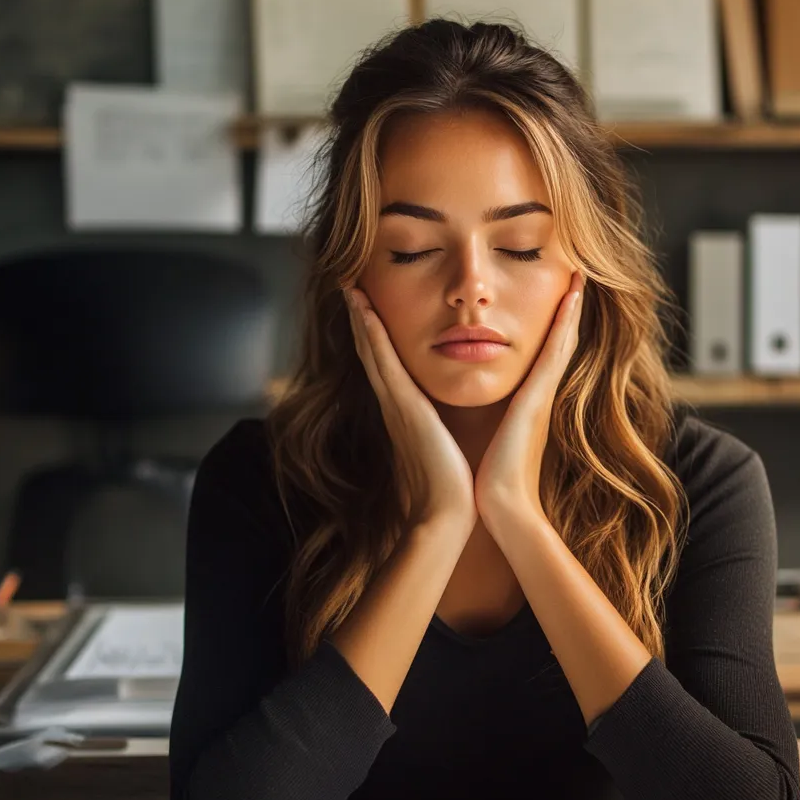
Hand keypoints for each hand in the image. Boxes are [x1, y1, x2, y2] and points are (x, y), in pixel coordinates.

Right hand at [344, 286, 476, 534]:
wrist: (446, 515)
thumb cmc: (450, 489)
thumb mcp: (443, 449)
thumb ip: (439, 432)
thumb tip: (445, 425)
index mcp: (404, 413)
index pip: (385, 364)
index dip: (374, 334)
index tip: (368, 306)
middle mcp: (392, 405)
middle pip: (371, 351)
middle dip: (360, 318)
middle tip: (350, 284)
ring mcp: (394, 405)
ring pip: (372, 350)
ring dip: (359, 317)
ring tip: (350, 285)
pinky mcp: (402, 408)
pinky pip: (383, 362)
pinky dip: (371, 334)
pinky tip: (364, 309)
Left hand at [474, 271, 584, 526]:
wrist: (501, 506)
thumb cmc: (492, 479)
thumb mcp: (491, 438)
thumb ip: (492, 421)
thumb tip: (481, 413)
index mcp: (526, 402)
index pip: (541, 353)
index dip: (553, 324)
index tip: (559, 293)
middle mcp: (539, 394)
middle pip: (559, 340)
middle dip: (569, 307)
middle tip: (579, 270)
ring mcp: (542, 396)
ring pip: (562, 340)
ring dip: (572, 306)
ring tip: (580, 270)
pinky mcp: (539, 400)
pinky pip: (555, 354)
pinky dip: (566, 325)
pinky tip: (573, 298)